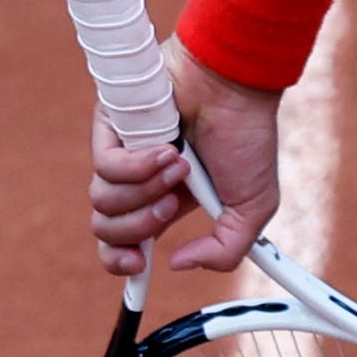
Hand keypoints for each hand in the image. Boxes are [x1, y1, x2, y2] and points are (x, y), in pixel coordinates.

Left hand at [88, 36, 282, 274]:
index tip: (138, 268)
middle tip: (171, 204)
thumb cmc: (247, 137)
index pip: (124, 242)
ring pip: (103, 202)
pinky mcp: (110, 130)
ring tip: (180, 163)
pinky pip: (106, 168)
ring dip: (147, 191)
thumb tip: (176, 264)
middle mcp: (140, 181)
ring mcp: (123, 154)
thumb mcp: (253, 207)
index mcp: (168, 200)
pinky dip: (138, 166)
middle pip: (106, 230)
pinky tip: (167, 149)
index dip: (121, 261)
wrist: (236, 88)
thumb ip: (226, 250)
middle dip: (139, 228)